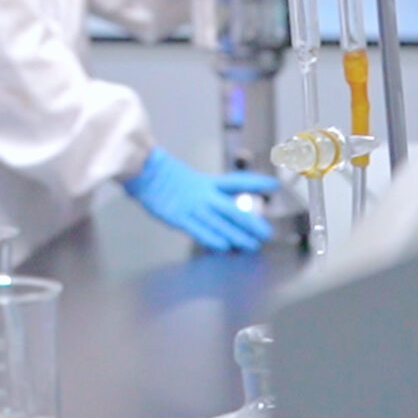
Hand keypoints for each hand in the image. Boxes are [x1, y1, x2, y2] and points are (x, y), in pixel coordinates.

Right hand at [120, 147, 277, 251]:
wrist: (144, 171)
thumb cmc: (162, 175)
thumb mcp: (189, 178)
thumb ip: (204, 189)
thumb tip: (218, 198)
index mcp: (207, 182)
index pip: (236, 181)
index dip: (256, 182)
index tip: (274, 184)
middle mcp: (203, 195)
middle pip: (232, 209)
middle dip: (250, 222)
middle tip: (266, 232)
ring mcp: (192, 207)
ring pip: (219, 223)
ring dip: (237, 235)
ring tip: (251, 245)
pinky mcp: (178, 217)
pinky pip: (198, 229)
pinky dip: (211, 238)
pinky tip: (223, 246)